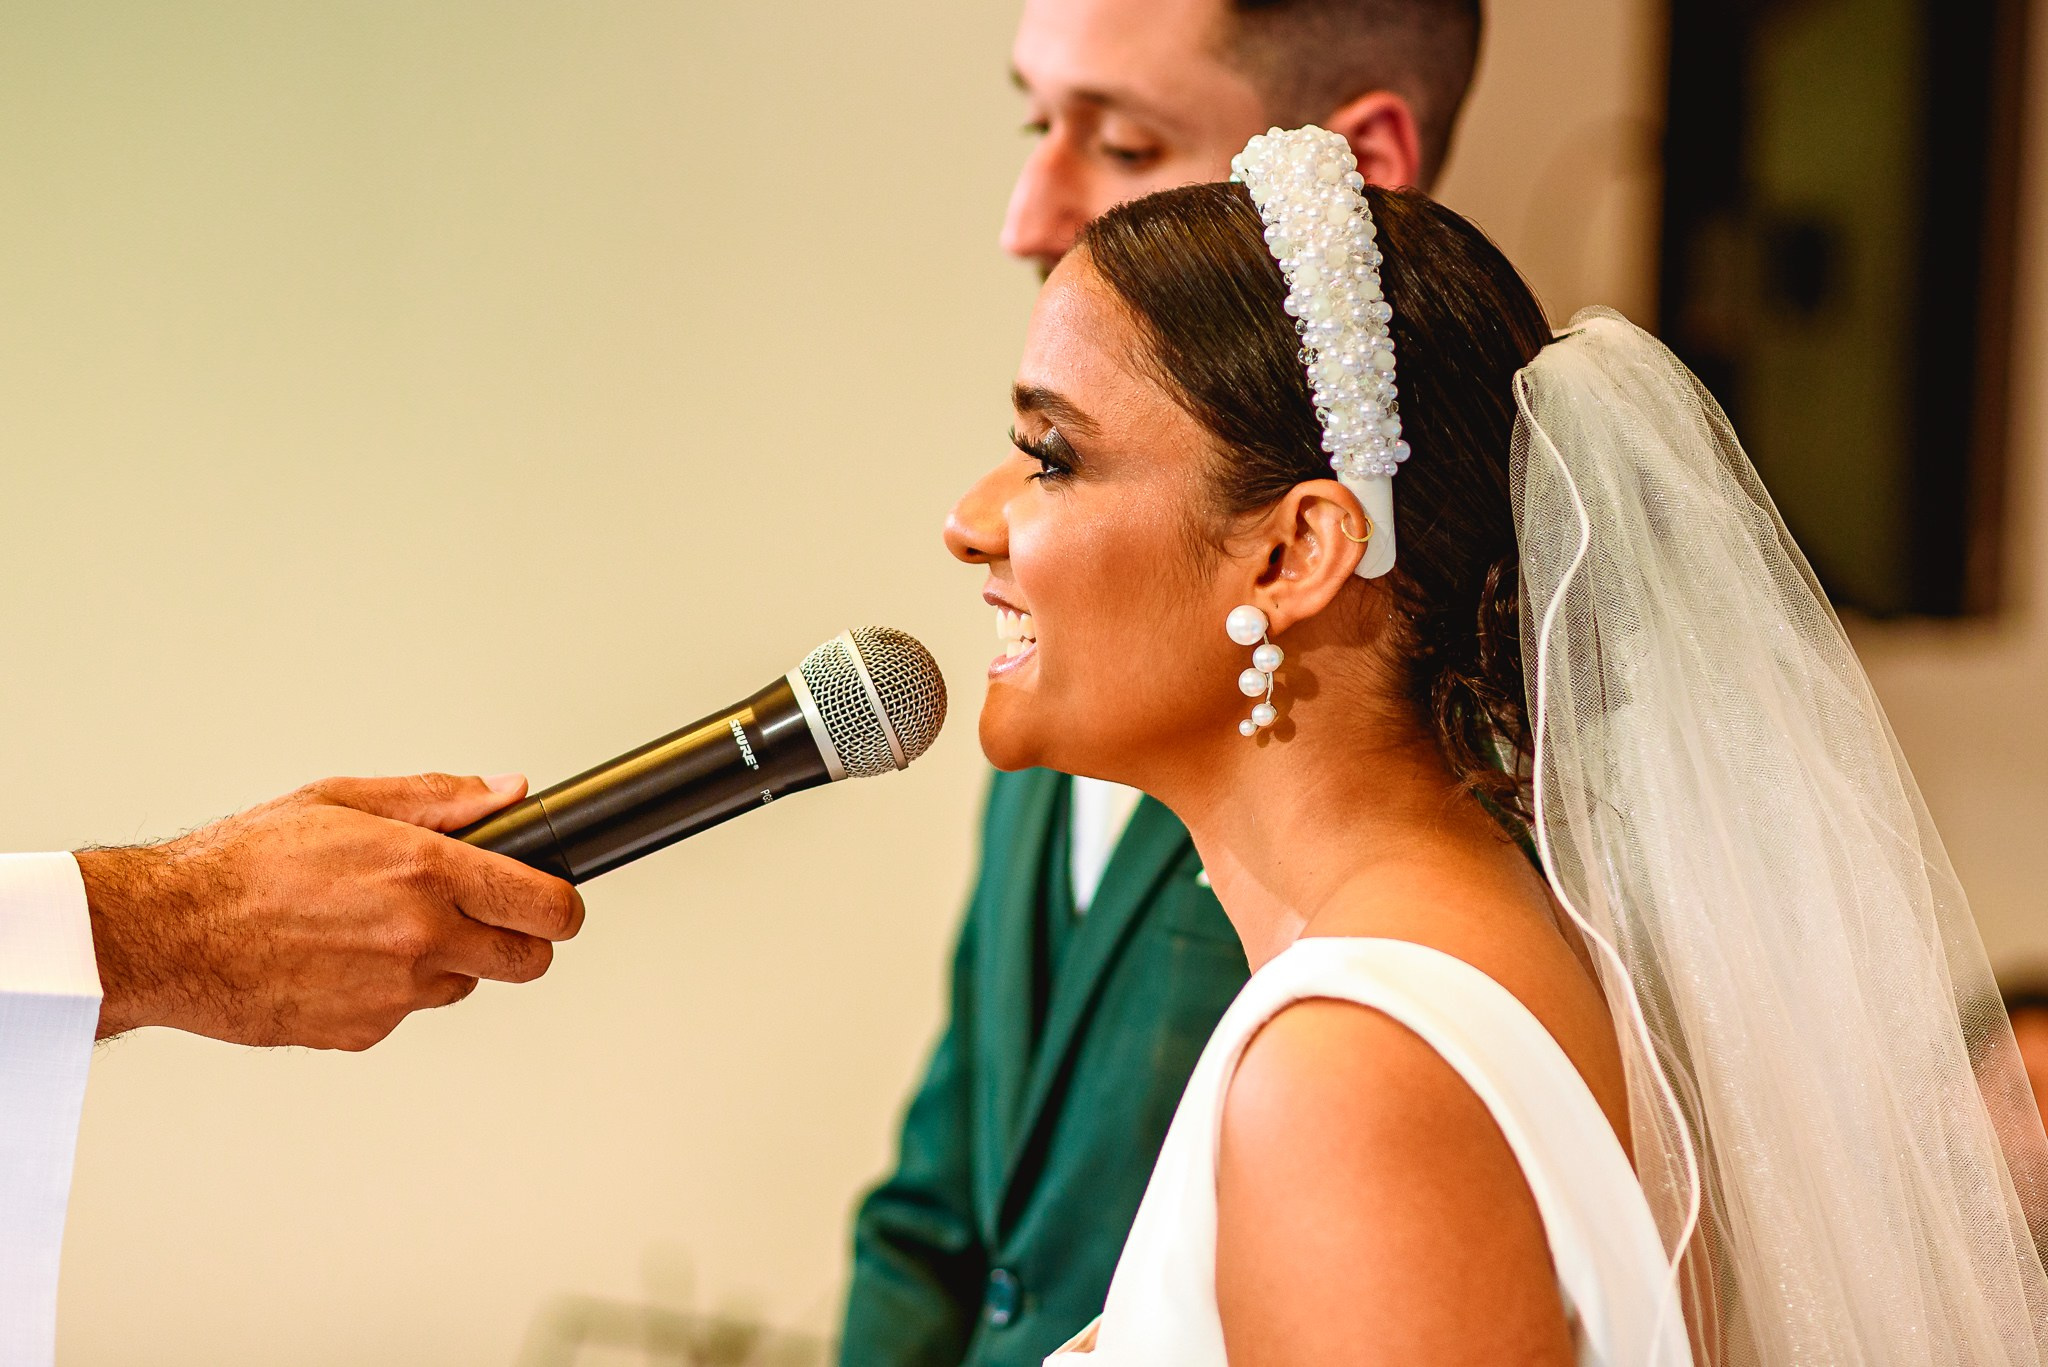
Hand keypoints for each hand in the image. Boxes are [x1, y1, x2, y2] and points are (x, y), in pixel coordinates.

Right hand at [74, 773, 585, 1048]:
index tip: (559, 903)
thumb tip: (507, 792)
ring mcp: (395, 993)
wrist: (170, 933)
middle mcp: (421, 938)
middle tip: (491, 918)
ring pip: (466, 986)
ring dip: (449, 962)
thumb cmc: (245, 863)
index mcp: (426, 873)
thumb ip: (441, 799)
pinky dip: (394, 990)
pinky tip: (347, 958)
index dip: (563, 905)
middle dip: (522, 939)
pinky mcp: (364, 1032)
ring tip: (386, 927)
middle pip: (527, 960)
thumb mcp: (344, 800)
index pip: (545, 905)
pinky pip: (408, 1011)